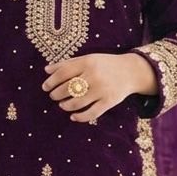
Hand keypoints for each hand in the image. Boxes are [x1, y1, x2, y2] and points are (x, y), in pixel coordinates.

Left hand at [42, 53, 157, 121]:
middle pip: (68, 88)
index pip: (63, 73)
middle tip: (54, 96)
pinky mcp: (109, 102)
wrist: (130, 71)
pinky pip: (91, 113)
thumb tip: (46, 70)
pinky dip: (79, 117)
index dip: (51, 81)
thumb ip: (67, 63)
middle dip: (56, 94)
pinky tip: (73, 116)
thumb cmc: (105, 64)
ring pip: (77, 102)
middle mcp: (94, 76)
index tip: (45, 87)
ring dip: (66, 105)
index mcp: (87, 62)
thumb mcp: (87, 58)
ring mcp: (102, 90)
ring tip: (62, 105)